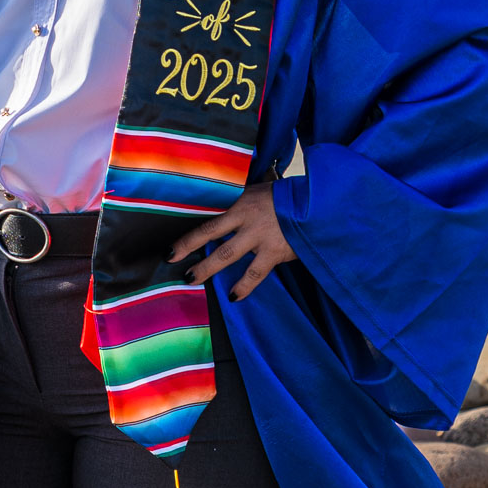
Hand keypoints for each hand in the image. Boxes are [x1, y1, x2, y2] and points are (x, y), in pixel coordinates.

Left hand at [167, 182, 294, 300]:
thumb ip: (241, 201)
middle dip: (190, 249)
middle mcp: (246, 219)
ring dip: (209, 268)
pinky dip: (244, 286)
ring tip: (193, 279)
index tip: (170, 248)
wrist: (317, 204)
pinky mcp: (275, 251)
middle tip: (174, 261)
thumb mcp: (259, 191)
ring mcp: (259, 236)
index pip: (208, 220)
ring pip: (228, 255)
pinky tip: (234, 296)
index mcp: (240, 203)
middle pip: (211, 236)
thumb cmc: (286, 197)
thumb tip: (223, 206)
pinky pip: (255, 272)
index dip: (189, 235)